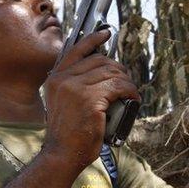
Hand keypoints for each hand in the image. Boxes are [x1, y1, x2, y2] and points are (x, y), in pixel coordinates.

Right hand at [43, 30, 140, 169]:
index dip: (93, 40)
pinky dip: (130, 91)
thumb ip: (75, 86)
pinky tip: (133, 99)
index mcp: (55, 79)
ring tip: (131, 94)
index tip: (105, 33)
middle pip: (100, 62)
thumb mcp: (63, 104)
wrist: (62, 154)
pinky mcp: (90, 99)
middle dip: (118, 70)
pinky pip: (118, 87)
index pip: (76, 51)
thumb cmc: (67, 134)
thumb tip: (102, 72)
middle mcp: (63, 80)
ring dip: (126, 82)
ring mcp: (75, 88)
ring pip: (111, 73)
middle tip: (126, 83)